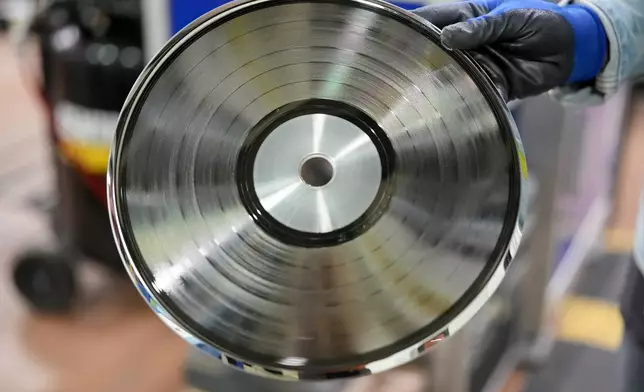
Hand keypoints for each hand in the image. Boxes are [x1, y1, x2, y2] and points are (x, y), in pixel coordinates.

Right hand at [413, 0, 607, 100]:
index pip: (433, 20)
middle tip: (396, 70)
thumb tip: (447, 38)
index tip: (390, 34)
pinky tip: (445, 106)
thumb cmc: (541, 20)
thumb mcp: (511, 17)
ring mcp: (476, 66)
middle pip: (434, 51)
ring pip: (448, 74)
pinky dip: (461, 100)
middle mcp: (466, 44)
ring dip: (436, 82)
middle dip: (418, 59)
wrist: (572, 48)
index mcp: (466, 18)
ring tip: (413, 90)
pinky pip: (472, 94)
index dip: (411, 26)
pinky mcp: (490, 86)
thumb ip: (481, 27)